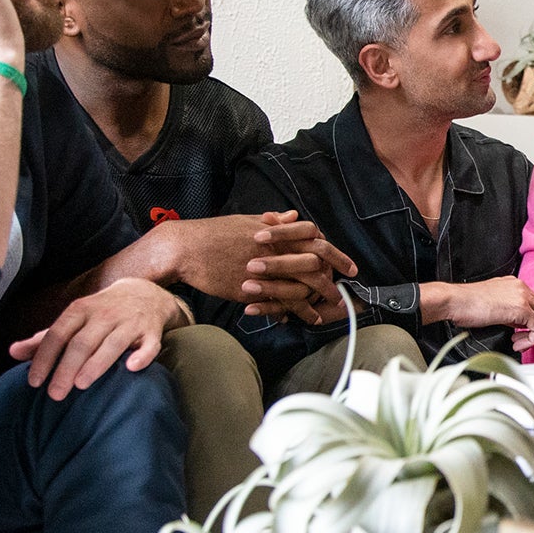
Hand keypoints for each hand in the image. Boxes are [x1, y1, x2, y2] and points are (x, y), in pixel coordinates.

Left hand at [8, 277, 186, 400]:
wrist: (144, 292)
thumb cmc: (101, 312)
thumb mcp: (73, 319)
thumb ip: (44, 338)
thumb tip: (13, 352)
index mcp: (81, 310)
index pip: (58, 334)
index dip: (45, 358)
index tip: (34, 382)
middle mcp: (104, 315)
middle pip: (82, 342)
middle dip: (67, 368)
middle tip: (55, 394)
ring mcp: (130, 322)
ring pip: (113, 343)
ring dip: (97, 364)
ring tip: (82, 384)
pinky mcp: (152, 331)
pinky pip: (150, 345)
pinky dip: (142, 356)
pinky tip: (132, 368)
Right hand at [154, 212, 355, 323]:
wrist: (185, 249)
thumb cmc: (212, 233)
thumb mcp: (246, 221)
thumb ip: (272, 221)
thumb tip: (291, 214)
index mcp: (277, 231)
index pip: (316, 240)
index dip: (336, 253)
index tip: (348, 264)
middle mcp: (277, 248)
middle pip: (317, 262)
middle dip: (334, 276)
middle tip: (346, 289)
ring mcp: (267, 269)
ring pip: (304, 284)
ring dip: (320, 297)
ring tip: (332, 307)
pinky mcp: (255, 288)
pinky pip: (284, 302)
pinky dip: (299, 310)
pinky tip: (308, 317)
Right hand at [423, 276, 533, 351]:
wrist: (454, 301)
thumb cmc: (466, 304)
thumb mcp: (493, 304)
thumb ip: (509, 311)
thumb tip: (518, 326)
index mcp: (515, 285)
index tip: (524, 335)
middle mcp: (522, 287)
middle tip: (522, 342)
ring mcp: (522, 296)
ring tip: (517, 343)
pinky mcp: (521, 308)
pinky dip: (531, 340)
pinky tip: (515, 343)